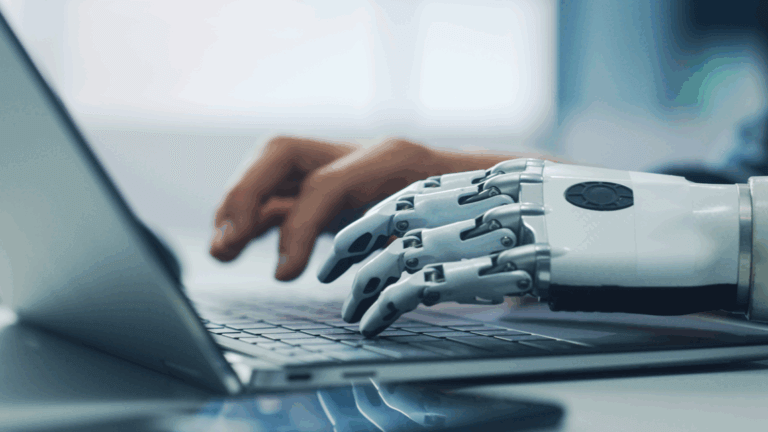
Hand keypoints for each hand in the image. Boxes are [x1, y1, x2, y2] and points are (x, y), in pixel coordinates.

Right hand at [210, 136, 530, 280]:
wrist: (491, 190)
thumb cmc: (473, 216)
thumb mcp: (447, 237)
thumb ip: (410, 257)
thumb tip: (375, 302)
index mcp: (391, 160)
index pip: (324, 186)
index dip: (298, 229)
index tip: (286, 275)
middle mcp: (360, 154)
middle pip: (283, 153)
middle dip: (244, 195)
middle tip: (226, 243)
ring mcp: (344, 166)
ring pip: (275, 171)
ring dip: (240, 205)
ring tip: (221, 248)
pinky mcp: (336, 187)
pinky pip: (286, 193)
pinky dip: (259, 217)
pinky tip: (240, 243)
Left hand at [321, 160, 743, 335]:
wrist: (679, 230)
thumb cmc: (620, 227)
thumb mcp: (553, 205)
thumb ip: (506, 214)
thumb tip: (462, 246)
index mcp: (503, 175)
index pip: (416, 190)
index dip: (375, 217)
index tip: (351, 242)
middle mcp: (498, 193)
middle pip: (401, 214)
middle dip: (356, 245)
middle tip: (332, 273)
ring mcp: (507, 228)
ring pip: (408, 249)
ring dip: (368, 282)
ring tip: (351, 309)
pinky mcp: (516, 267)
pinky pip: (433, 283)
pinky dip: (392, 303)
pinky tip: (376, 321)